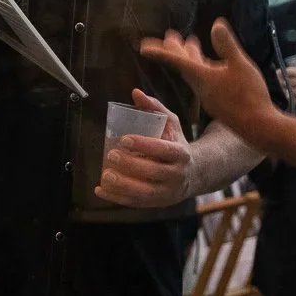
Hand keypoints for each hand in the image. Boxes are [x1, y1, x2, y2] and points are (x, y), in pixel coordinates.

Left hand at [95, 89, 191, 207]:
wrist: (194, 173)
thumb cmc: (176, 144)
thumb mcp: (171, 124)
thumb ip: (154, 108)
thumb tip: (135, 93)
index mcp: (181, 154)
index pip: (164, 150)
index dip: (145, 145)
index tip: (124, 139)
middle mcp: (177, 175)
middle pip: (154, 172)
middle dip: (131, 165)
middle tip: (112, 155)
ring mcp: (167, 192)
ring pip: (145, 192)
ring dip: (124, 186)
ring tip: (106, 175)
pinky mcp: (157, 203)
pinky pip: (136, 203)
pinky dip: (117, 198)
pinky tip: (100, 190)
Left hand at [139, 21, 279, 142]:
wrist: (259, 127)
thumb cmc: (249, 95)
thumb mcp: (241, 65)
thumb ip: (227, 46)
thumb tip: (216, 24)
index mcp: (202, 76)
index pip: (176, 61)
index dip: (160, 52)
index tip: (143, 47)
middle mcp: (201, 86)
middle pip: (184, 64)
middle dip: (176, 49)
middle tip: (169, 35)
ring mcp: (209, 95)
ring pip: (195, 72)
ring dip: (191, 57)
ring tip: (192, 43)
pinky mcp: (218, 102)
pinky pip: (205, 80)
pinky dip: (203, 68)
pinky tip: (209, 66)